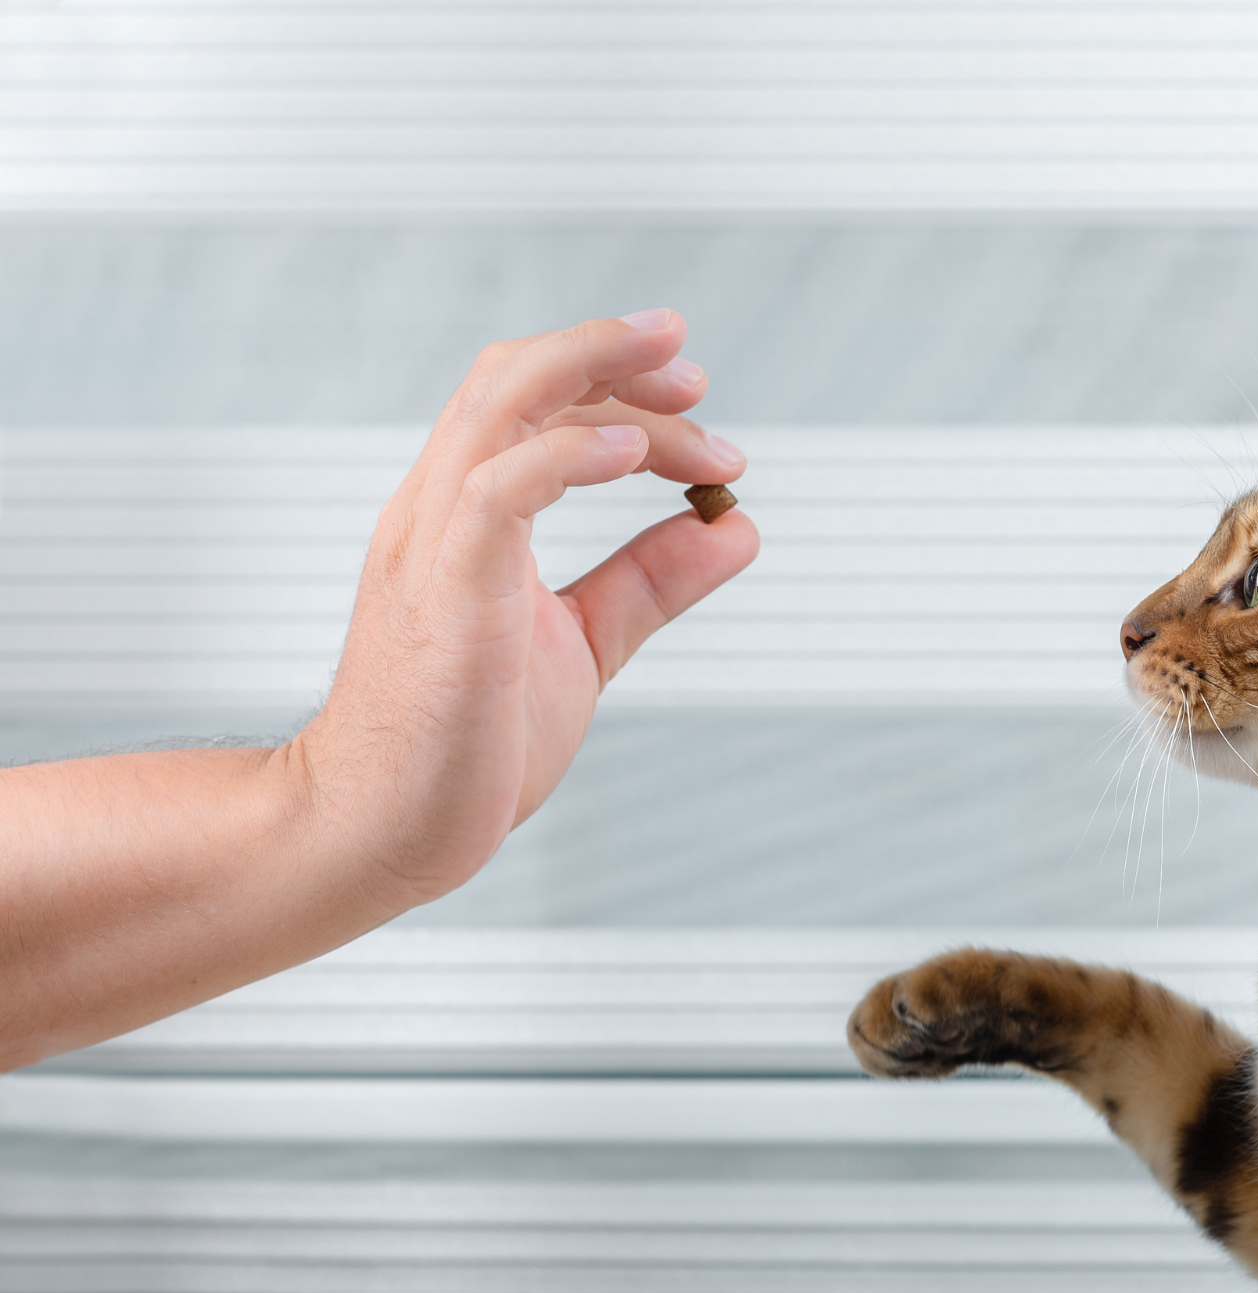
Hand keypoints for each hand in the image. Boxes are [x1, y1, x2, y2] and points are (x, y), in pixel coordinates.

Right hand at [297, 309, 756, 905]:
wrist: (381, 832)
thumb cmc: (465, 744)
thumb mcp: (583, 644)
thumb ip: (650, 582)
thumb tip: (734, 528)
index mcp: (464, 515)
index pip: (528, 400)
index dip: (613, 378)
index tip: (698, 401)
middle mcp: (439, 511)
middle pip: (514, 377)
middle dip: (610, 352)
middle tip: (697, 374)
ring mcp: (434, 545)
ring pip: (501, 406)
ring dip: (598, 375)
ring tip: (685, 387)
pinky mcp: (448, 593)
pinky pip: (498, 490)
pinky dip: (570, 456)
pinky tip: (636, 455)